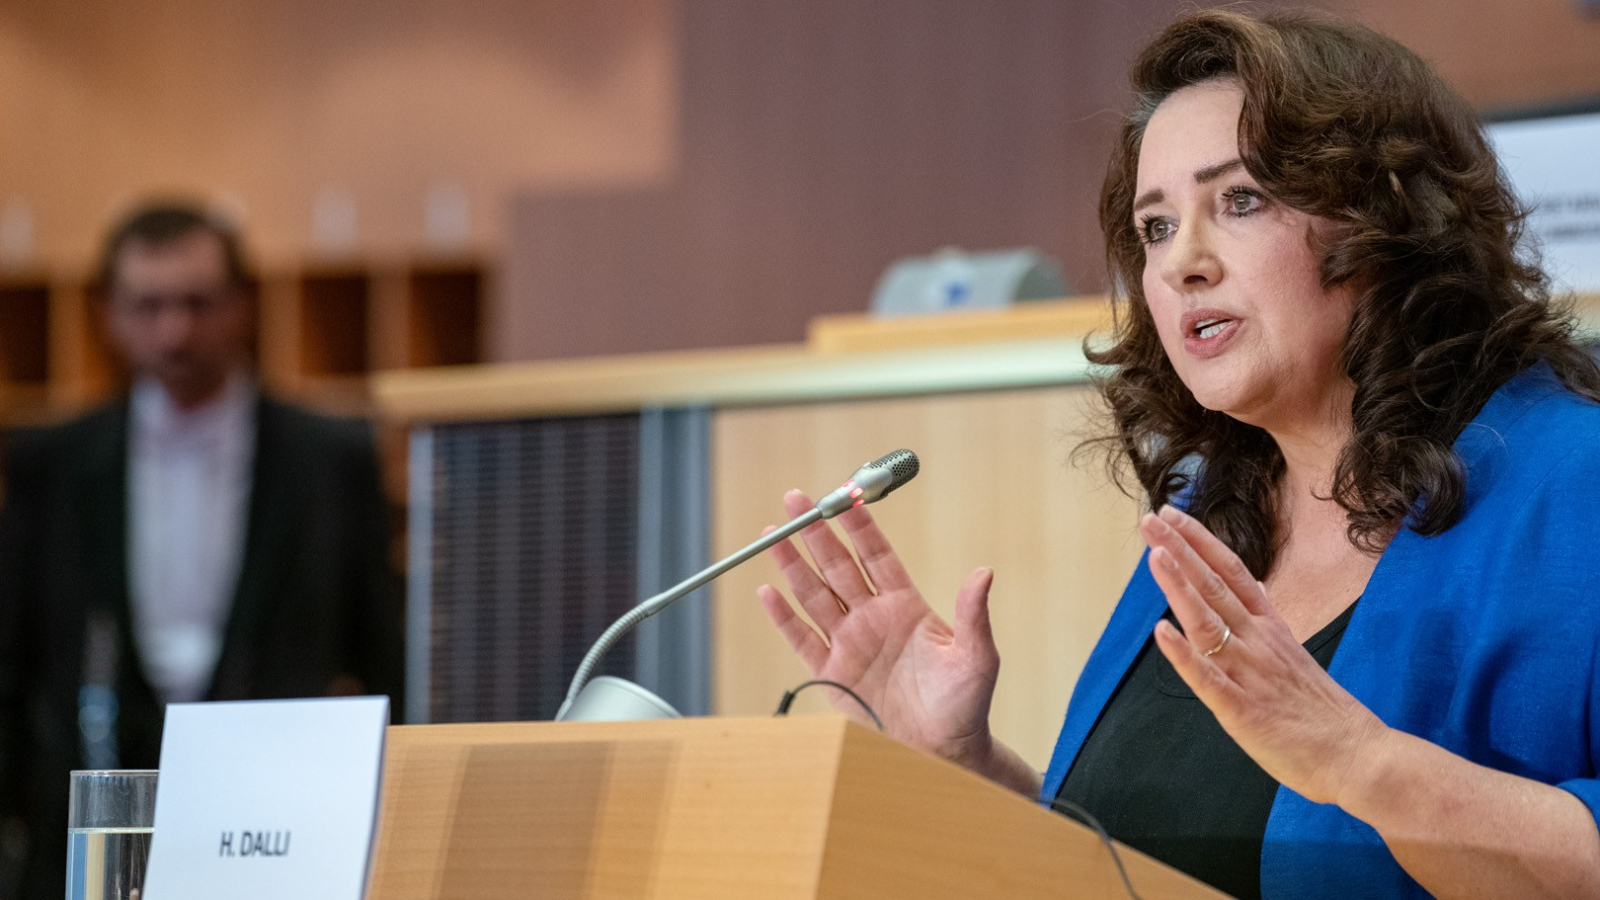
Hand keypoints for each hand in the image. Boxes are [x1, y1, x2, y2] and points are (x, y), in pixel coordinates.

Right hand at [757, 490, 1001, 772]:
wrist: (942, 751)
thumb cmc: (966, 705)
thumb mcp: (977, 657)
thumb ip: (973, 614)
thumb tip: (984, 573)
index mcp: (906, 606)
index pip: (877, 556)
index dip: (860, 527)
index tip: (847, 495)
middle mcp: (873, 618)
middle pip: (837, 565)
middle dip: (816, 531)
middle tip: (797, 498)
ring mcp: (850, 643)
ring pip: (814, 594)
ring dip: (793, 564)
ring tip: (773, 532)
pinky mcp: (832, 673)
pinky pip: (802, 638)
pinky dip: (783, 616)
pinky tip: (767, 591)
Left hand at [1142, 505, 1390, 805]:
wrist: (1361, 757)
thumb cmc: (1323, 714)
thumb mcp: (1295, 655)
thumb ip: (1269, 625)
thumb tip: (1256, 591)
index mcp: (1272, 629)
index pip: (1233, 572)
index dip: (1201, 542)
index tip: (1173, 515)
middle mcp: (1259, 643)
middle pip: (1215, 586)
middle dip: (1180, 550)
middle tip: (1151, 519)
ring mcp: (1250, 674)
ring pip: (1208, 622)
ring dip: (1179, 587)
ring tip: (1154, 555)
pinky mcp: (1243, 710)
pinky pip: (1208, 678)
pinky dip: (1184, 655)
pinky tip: (1161, 632)